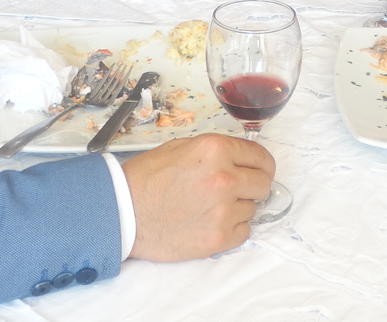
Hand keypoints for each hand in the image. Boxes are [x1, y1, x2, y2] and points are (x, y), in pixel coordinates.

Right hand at [124, 133, 274, 260]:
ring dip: (237, 208)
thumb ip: (217, 152)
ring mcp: (223, 211)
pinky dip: (232, 228)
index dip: (260, 164)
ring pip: (253, 209)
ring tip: (209, 207)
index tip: (257, 170)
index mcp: (215, 150)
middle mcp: (224, 178)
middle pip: (263, 184)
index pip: (261, 156)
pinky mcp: (218, 238)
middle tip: (235, 190)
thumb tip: (242, 158)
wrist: (122, 213)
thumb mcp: (182, 148)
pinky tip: (210, 222)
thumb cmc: (146, 180)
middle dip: (252, 185)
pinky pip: (244, 232)